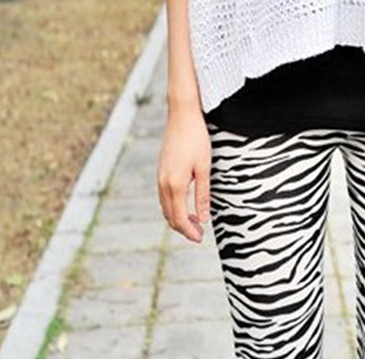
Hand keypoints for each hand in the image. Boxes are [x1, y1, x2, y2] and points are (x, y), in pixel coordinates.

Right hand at [157, 105, 210, 242]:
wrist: (182, 114)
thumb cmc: (197, 139)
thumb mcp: (204, 169)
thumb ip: (202, 196)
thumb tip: (203, 220)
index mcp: (175, 185)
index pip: (179, 219)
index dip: (189, 232)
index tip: (201, 238)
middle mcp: (163, 184)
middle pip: (170, 217)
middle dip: (184, 229)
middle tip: (199, 235)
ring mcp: (160, 177)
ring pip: (166, 208)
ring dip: (178, 219)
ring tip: (195, 223)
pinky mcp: (161, 171)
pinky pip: (164, 198)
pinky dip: (174, 208)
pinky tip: (186, 207)